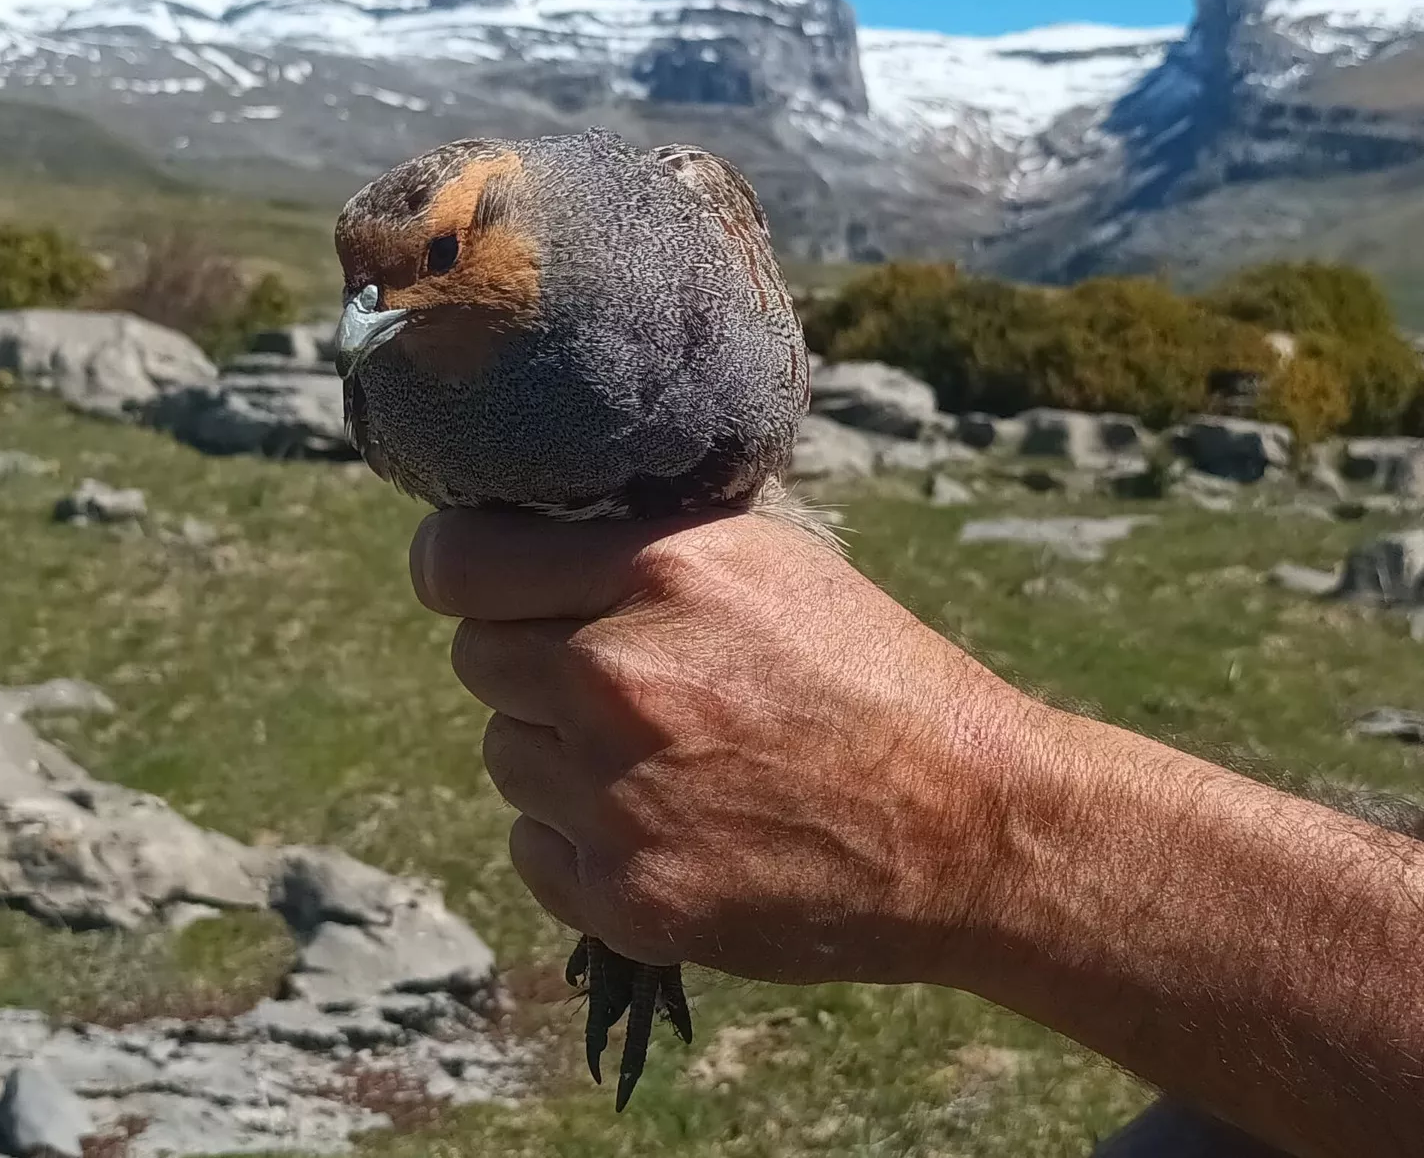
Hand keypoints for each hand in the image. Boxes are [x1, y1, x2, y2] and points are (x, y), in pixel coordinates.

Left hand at [410, 508, 1043, 986]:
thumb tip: (525, 528)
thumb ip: (639, 543)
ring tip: (665, 756)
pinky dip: (579, 840)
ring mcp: (614, 796)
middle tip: (615, 679)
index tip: (483, 578)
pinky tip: (666, 823)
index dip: (461, 567)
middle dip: (528, 662)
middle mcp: (616, 678)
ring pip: (506, 754)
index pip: (454, 561)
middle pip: (475, 659)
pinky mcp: (627, 895)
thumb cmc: (871, 676)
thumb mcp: (769, 560)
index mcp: (655, 572)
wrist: (969, 826)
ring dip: (557, 753)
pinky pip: (533, 846)